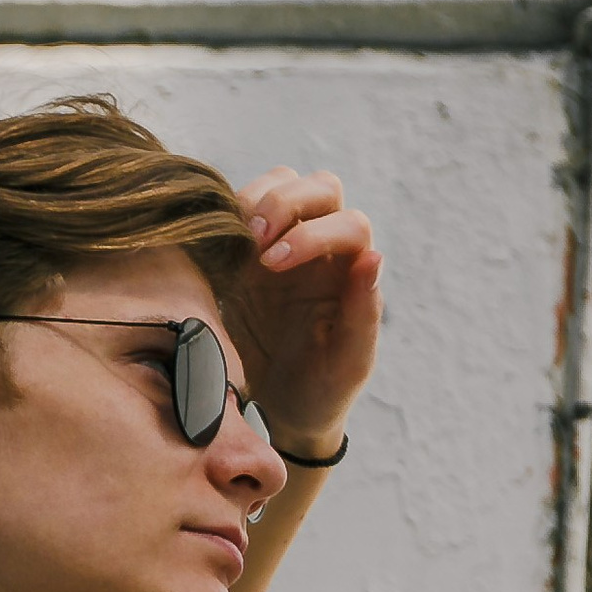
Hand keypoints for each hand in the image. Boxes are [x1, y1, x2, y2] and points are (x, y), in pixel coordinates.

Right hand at [222, 167, 383, 457]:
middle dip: (286, 201)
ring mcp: (286, 242)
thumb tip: (374, 258)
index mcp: (353, 272)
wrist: (280, 408)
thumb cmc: (323, 388)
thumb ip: (363, 313)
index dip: (314, 234)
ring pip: (283, 183)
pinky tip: (217, 241)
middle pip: (320, 189)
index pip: (350, 225)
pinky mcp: (250, 249)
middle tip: (255, 239)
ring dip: (258, 198)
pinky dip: (229, 210)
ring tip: (236, 238)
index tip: (273, 263)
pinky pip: (244, 206)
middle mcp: (325, 248)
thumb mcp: (349, 363)